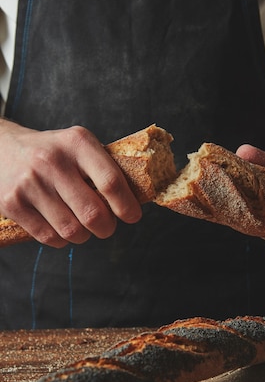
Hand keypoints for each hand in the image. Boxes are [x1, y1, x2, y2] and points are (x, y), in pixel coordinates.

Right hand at [0, 120, 141, 247]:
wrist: (1, 148)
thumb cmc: (52, 153)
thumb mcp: (78, 146)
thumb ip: (104, 168)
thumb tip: (134, 201)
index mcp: (77, 142)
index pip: (111, 181)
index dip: (126, 206)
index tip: (132, 216)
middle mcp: (52, 161)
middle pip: (93, 214)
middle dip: (106, 228)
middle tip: (106, 226)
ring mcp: (30, 183)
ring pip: (72, 231)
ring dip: (83, 236)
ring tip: (80, 224)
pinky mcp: (12, 203)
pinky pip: (49, 237)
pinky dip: (61, 239)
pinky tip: (59, 226)